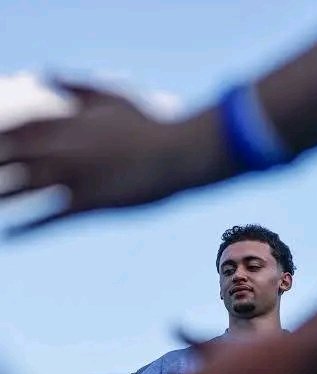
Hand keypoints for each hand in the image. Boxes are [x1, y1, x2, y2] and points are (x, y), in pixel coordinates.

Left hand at [0, 80, 229, 235]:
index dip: (0, 138)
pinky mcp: (90, 203)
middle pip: (11, 157)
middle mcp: (63, 148)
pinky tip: (11, 236)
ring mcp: (74, 177)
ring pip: (23, 187)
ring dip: (0, 196)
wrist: (178, 152)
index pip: (16, 129)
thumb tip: (46, 74)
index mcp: (67, 123)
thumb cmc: (148, 124)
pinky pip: (50, 218)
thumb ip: (75, 87)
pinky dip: (29, 227)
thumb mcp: (111, 98)